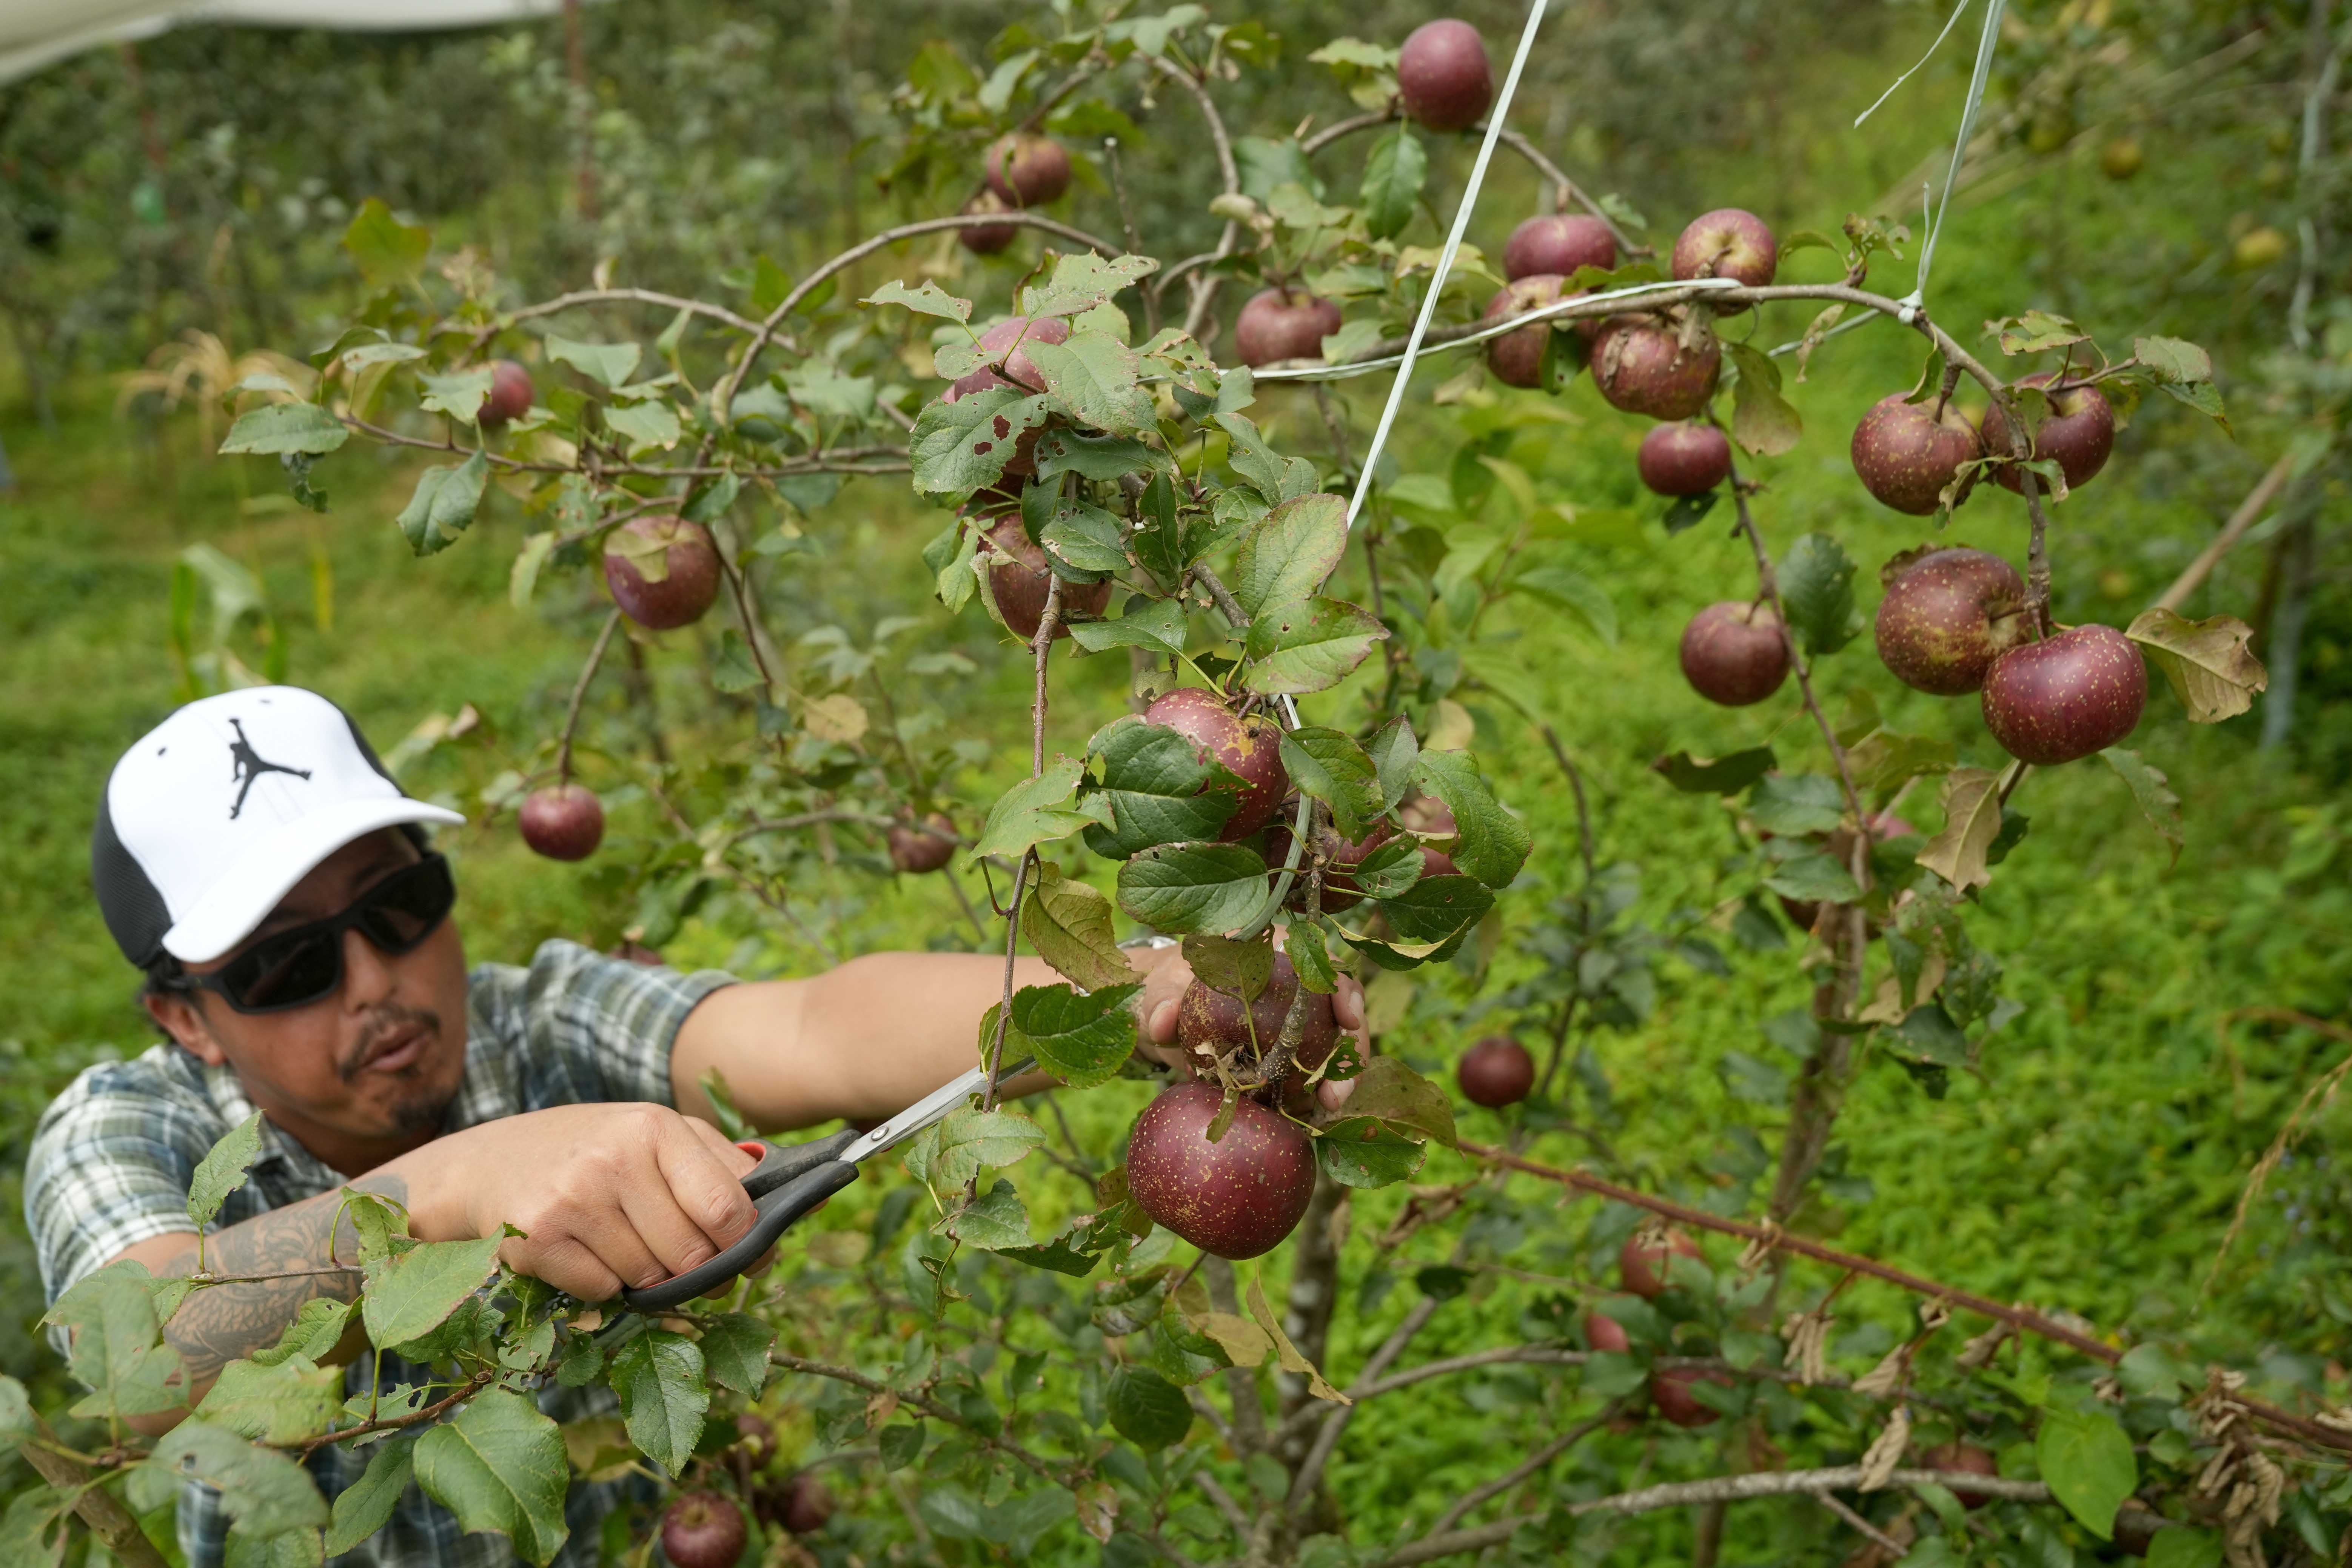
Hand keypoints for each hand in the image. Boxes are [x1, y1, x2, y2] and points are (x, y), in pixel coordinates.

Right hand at [403, 1103, 760, 1301]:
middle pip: (691, 1253)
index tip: (745, 1253)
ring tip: (624, 1244)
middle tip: (684, 1263)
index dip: (746, 1244)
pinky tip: (585, 1253)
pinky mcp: (537, 1238)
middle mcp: (615, 1158)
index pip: (728, 1207)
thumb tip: (800, 1199)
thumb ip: (725, 1165)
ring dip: (646, 1277)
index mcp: (656, 1127)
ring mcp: (573, 1198)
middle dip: (697, 1270)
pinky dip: (602, 1286)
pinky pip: (602, 1291)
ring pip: (648, 1278)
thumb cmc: (592, 1149)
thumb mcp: (658, 1136)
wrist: (488, 1162)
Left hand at [1129, 938, 1368, 1112]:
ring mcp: (1298, 1020)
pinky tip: (1313, 1118)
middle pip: (1339, 1008)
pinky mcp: (1289, 1054)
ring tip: (1331, 1107)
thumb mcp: (1159, 990)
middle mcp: (1295, 983)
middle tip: (1338, 1086)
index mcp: (1272, 951)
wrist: (1165, 1013)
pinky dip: (1315, 1093)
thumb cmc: (1168, 988)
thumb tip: (1163, 1021)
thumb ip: (1161, 1000)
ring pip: (1335, 1044)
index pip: (1319, 962)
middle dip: (1350, 1047)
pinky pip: (1311, 1073)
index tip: (1347, 1018)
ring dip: (1340, 1076)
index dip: (1341, 988)